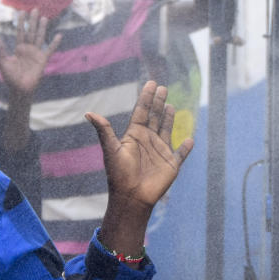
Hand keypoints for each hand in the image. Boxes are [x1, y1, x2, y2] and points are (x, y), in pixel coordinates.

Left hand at [0, 10, 62, 98]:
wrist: (20, 88)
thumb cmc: (10, 77)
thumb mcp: (3, 62)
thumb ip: (0, 49)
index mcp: (18, 48)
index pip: (20, 32)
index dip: (21, 23)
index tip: (22, 12)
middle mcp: (28, 49)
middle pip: (31, 32)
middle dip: (32, 21)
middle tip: (35, 9)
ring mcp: (36, 53)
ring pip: (39, 37)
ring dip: (42, 28)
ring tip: (45, 17)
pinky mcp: (42, 59)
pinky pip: (50, 50)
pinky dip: (54, 43)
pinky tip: (59, 35)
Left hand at [88, 81, 192, 264]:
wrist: (131, 197)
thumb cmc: (119, 174)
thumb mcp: (111, 149)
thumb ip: (104, 131)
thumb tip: (88, 113)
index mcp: (134, 135)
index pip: (142, 111)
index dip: (146, 97)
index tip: (151, 83)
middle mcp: (147, 140)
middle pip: (155, 117)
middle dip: (158, 102)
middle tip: (162, 87)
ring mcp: (160, 151)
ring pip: (166, 130)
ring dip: (169, 118)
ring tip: (171, 105)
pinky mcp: (171, 164)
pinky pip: (181, 154)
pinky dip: (186, 147)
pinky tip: (190, 139)